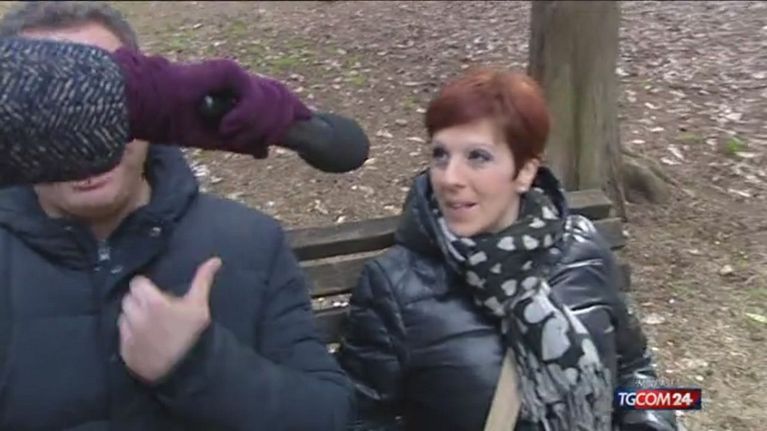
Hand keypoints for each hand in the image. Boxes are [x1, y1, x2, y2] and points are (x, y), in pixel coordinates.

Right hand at [112, 48, 310, 157]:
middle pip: (279, 101)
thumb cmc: (179, 123)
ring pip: (269, 102)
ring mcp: (236, 77)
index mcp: (239, 97)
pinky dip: (244, 116)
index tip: (307, 118)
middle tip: (258, 142)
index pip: (277, 99)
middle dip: (276, 124)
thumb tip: (264, 151)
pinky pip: (253, 97)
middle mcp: (241, 84)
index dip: (294, 108)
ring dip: (253, 127)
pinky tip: (226, 126)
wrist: (155, 110)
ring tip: (228, 134)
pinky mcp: (228, 72)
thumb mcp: (218, 139)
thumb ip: (243, 142)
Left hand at [118, 257, 221, 382]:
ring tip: (149, 325)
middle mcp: (136, 316)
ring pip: (123, 316)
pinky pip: (122, 335)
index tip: (157, 295)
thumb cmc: (192, 334)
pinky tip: (145, 340)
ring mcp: (128, 334)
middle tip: (154, 310)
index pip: (137, 283)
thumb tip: (215, 259)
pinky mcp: (124, 349)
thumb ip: (203, 280)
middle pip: (128, 298)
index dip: (146, 287)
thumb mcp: (200, 306)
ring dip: (133, 317)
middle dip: (139, 301)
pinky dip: (130, 334)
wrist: (184, 369)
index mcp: (152, 302)